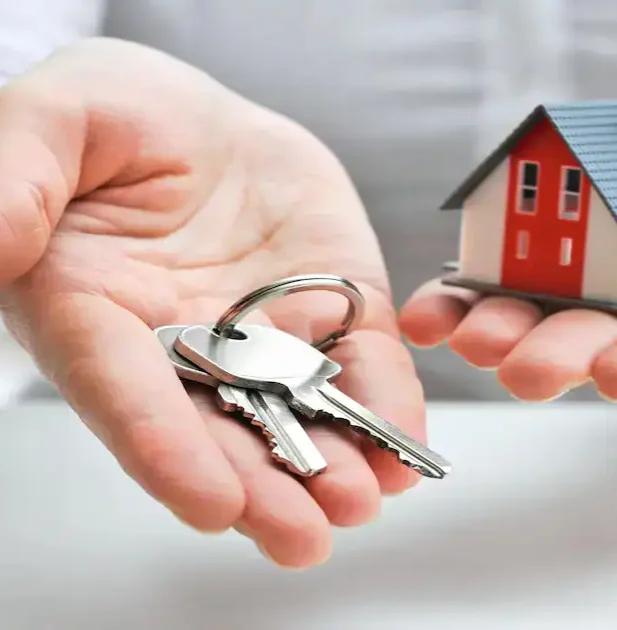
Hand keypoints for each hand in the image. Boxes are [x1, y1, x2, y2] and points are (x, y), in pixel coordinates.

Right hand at [0, 38, 424, 567]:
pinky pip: (358, 363)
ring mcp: (261, 335)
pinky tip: (404, 453)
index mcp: (96, 312)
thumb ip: (17, 179)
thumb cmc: (114, 116)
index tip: (209, 502)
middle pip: (215, 429)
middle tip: (301, 537)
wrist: (198, 118)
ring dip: (328, 464)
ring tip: (360, 502)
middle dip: (260, 487)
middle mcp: (181, 346)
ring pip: (291, 413)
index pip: (124, 391)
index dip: (163, 447)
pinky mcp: (327, 312)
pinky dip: (383, 404)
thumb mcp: (55, 122)